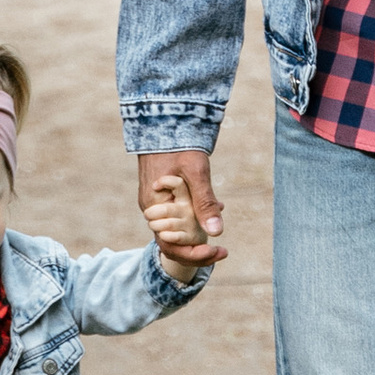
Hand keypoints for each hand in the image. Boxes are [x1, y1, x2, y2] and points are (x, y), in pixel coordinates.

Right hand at [137, 149, 224, 265]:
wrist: (164, 120)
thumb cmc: (179, 144)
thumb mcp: (196, 173)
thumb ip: (205, 203)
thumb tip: (217, 232)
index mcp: (155, 206)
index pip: (172, 246)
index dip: (195, 255)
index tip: (218, 251)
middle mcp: (151, 208)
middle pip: (173, 242)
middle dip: (198, 248)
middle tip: (222, 250)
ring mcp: (155, 202)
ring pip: (175, 229)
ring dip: (197, 232)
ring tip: (220, 222)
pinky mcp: (161, 194)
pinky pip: (177, 214)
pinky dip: (195, 216)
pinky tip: (215, 206)